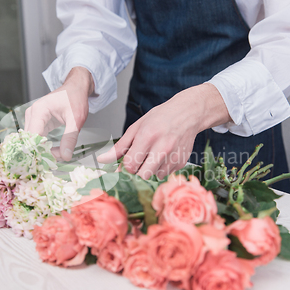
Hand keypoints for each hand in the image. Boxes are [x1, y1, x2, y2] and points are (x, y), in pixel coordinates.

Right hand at [24, 67, 93, 160]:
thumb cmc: (75, 98)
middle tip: (61, 158)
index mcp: (39, 110)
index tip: (53, 161)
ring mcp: (33, 118)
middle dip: (44, 152)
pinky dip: (46, 146)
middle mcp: (32, 114)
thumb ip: (70, 138)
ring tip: (61, 154)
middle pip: (31, 140)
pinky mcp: (37, 123)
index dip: (40, 151)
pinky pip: (37, 139)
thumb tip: (65, 156)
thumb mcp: (76, 119)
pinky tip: (57, 151)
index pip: (32, 137)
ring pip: (33, 141)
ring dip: (45, 151)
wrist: (75, 88)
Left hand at [97, 83, 231, 179]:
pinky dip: (162, 168)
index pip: (130, 165)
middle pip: (143, 175)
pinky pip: (166, 174)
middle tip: (141, 159)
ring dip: (151, 169)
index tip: (130, 158)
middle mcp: (162, 148)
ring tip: (155, 154)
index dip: (127, 164)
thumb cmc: (161, 118)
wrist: (188, 113)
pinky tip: (165, 154)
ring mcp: (174, 156)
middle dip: (139, 170)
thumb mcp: (137, 127)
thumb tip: (102, 160)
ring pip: (155, 176)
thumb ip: (120, 146)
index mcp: (147, 137)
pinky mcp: (182, 162)